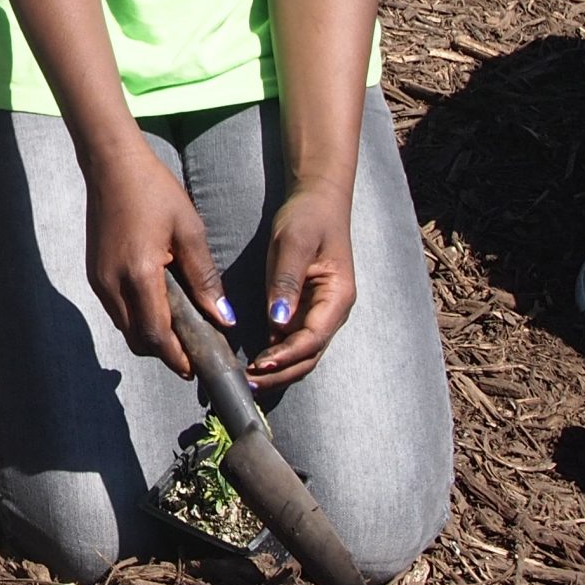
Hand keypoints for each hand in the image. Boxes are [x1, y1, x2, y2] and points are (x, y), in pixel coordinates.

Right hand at [85, 144, 230, 376]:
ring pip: (125, 328)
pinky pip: (116, 310)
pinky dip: (136, 317)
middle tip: (192, 350)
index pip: (156, 335)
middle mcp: (113, 284)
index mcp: (140, 274)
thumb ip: (205, 278)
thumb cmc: (154, 190)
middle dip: (164, 352)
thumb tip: (222, 317)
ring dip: (149, 335)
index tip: (197, 367)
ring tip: (178, 327)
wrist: (110, 165)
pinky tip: (157, 303)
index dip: (176, 357)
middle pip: (138, 340)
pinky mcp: (94, 273)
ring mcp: (99, 280)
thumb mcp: (189, 229)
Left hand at [250, 180, 356, 387]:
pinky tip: (254, 363)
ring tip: (247, 379)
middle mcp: (332, 312)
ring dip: (278, 369)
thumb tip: (278, 322)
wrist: (317, 201)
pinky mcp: (304, 310)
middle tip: (248, 382)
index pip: (313, 339)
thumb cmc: (308, 218)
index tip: (260, 364)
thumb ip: (286, 281)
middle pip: (309, 355)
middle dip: (281, 373)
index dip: (287, 355)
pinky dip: (276, 355)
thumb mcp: (294, 243)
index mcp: (337, 297)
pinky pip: (292, 340)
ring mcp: (319, 313)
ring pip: (301, 353)